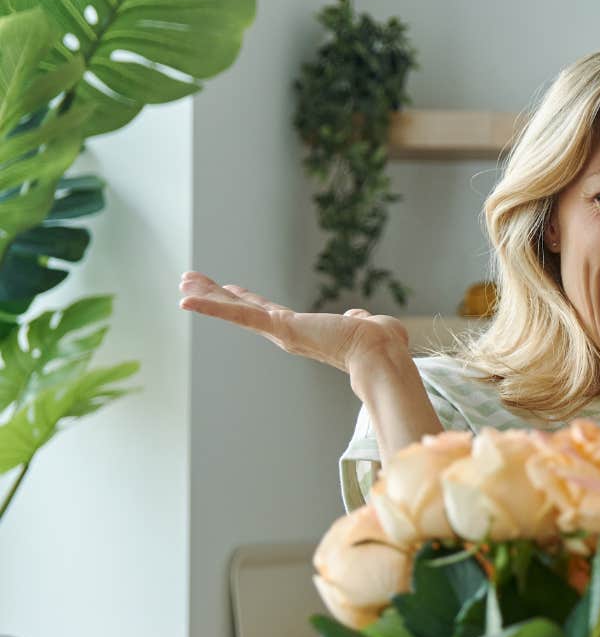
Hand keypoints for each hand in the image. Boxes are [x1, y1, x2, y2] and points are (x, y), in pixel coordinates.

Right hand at [178, 270, 408, 373]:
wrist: (382, 353)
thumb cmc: (381, 344)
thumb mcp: (365, 325)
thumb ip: (357, 319)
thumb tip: (359, 317)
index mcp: (305, 332)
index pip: (268, 313)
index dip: (248, 301)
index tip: (232, 290)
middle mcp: (288, 335)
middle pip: (244, 311)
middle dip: (217, 297)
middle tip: (189, 283)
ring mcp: (281, 333)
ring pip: (236, 312)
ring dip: (208, 297)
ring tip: (181, 283)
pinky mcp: (279, 328)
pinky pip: (239, 314)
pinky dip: (212, 305)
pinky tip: (186, 297)